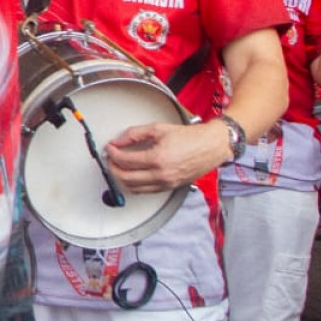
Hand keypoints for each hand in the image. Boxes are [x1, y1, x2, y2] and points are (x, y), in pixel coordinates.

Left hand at [103, 119, 230, 192]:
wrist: (211, 146)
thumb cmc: (190, 137)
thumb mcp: (159, 129)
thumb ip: (135, 134)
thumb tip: (118, 141)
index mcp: (157, 158)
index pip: (125, 160)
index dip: (113, 153)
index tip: (110, 148)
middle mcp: (161, 174)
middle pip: (126, 177)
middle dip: (113, 168)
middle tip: (111, 159)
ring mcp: (166, 183)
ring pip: (134, 188)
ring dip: (122, 178)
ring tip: (119, 167)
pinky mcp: (170, 187)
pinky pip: (146, 191)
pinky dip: (135, 185)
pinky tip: (132, 176)